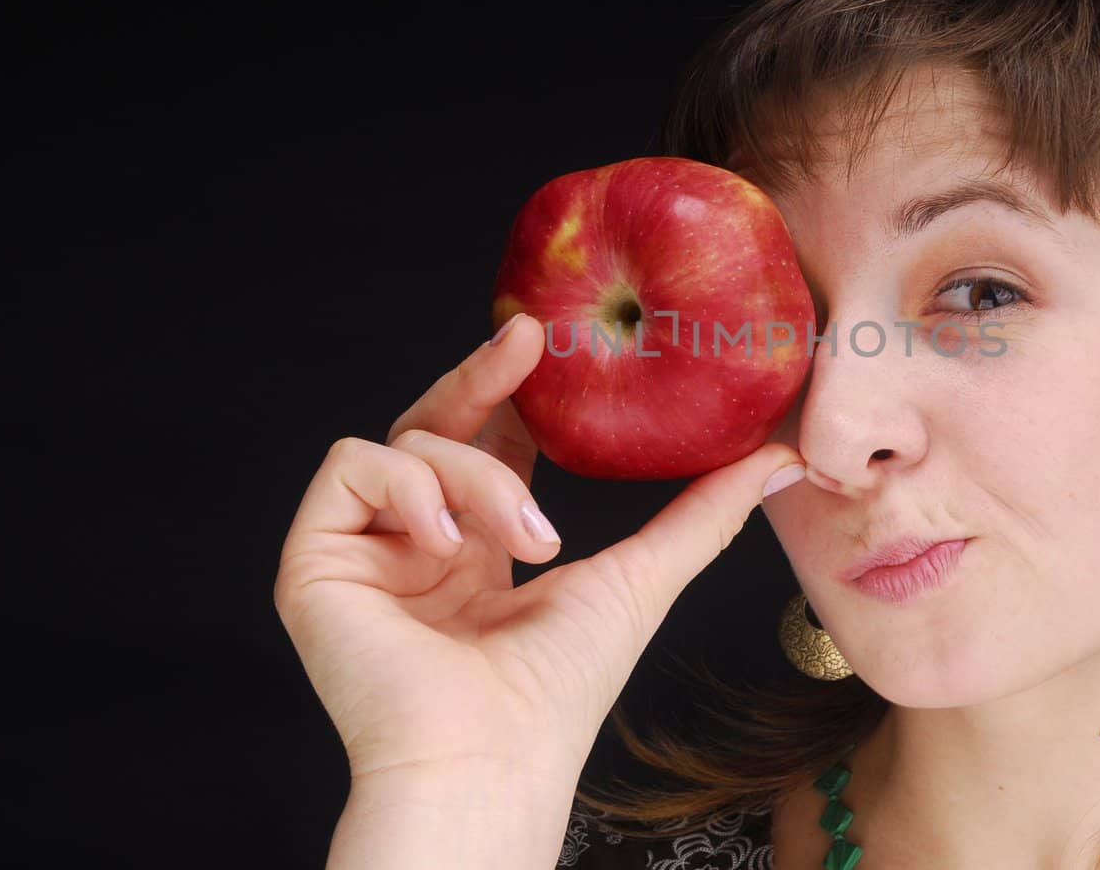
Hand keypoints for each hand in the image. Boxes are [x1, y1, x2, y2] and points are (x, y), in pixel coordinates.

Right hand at [273, 314, 805, 785]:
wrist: (490, 758)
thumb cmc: (560, 691)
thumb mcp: (643, 576)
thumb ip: (705, 512)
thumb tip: (785, 458)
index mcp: (479, 552)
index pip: (487, 447)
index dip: (514, 396)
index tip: (550, 347)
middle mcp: (416, 547)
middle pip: (437, 425)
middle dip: (482, 377)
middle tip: (528, 340)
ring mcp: (364, 553)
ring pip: (409, 442)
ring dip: (478, 477)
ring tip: (525, 541)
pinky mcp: (314, 559)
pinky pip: (352, 466)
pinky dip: (410, 489)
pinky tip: (450, 544)